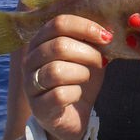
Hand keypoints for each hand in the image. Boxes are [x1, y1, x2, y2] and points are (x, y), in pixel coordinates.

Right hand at [22, 14, 110, 139]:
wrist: (73, 116)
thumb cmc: (79, 79)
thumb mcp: (88, 54)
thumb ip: (92, 39)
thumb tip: (109, 27)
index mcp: (41, 41)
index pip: (58, 23)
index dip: (85, 27)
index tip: (106, 36)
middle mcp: (30, 60)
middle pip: (58, 46)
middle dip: (88, 52)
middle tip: (101, 60)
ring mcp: (31, 84)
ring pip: (57, 71)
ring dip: (82, 73)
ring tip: (87, 77)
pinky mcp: (38, 107)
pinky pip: (59, 95)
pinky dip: (76, 93)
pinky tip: (78, 94)